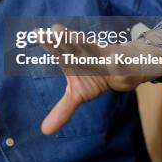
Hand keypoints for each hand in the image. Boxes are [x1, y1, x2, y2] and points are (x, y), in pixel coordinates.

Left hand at [40, 24, 161, 134]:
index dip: (47, 42)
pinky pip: (119, 63)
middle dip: (63, 37)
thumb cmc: (94, 77)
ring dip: (87, 42)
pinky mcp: (120, 62)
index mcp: (71, 59)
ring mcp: (102, 54)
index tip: (36, 33)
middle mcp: (84, 52)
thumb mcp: (78, 95)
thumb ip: (62, 110)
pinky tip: (115, 61)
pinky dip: (118, 62)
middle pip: (71, 43)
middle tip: (54, 30)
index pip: (56, 49)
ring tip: (77, 37)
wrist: (125, 69)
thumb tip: (44, 131)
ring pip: (94, 47)